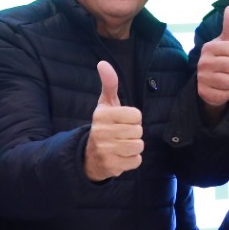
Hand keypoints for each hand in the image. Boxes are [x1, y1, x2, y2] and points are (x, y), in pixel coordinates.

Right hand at [84, 61, 144, 180]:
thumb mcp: (106, 104)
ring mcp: (105, 150)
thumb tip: (103, 63)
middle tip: (122, 134)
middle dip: (134, 133)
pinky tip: (121, 156)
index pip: (136, 115)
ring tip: (122, 145)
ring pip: (138, 146)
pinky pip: (136, 161)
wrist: (90, 156)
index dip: (133, 118)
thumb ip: (109, 84)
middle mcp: (101, 132)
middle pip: (138, 131)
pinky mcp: (111, 166)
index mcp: (102, 115)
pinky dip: (132, 160)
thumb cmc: (105, 125)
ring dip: (134, 147)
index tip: (123, 121)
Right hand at [197, 6, 228, 116]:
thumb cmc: (222, 58)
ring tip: (225, 77)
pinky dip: (228, 92)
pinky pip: (227, 94)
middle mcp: (202, 62)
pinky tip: (222, 88)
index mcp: (208, 47)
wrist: (210, 82)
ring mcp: (202, 78)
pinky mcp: (204, 93)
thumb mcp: (227, 42)